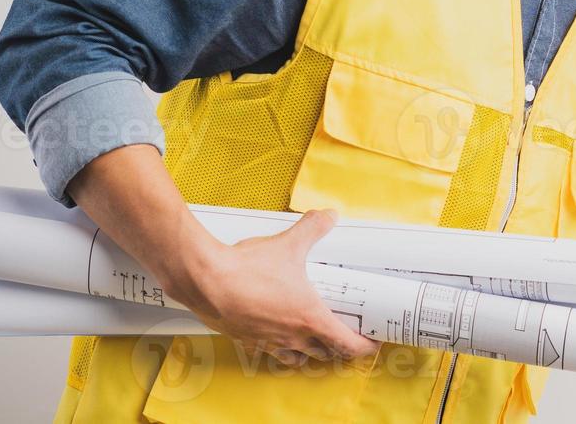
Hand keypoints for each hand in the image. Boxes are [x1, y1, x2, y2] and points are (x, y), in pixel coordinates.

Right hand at [165, 208, 380, 367]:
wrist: (205, 281)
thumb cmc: (248, 270)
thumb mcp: (289, 243)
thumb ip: (312, 228)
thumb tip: (329, 216)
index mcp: (309, 319)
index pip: (346, 344)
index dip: (362, 346)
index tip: (370, 342)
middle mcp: (291, 337)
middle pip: (324, 355)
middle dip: (336, 348)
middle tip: (344, 336)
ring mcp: (267, 342)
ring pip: (296, 359)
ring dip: (308, 353)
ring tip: (312, 340)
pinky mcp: (246, 340)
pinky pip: (268, 351)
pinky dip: (277, 347)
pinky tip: (274, 333)